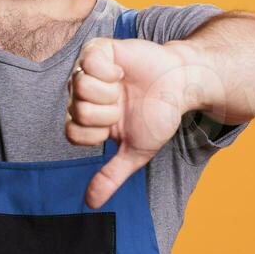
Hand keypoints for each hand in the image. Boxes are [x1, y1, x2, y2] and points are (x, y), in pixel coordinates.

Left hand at [66, 37, 204, 207]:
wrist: (181, 85)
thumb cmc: (158, 115)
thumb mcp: (136, 152)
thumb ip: (111, 176)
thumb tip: (91, 203)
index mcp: (87, 119)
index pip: (73, 134)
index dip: (98, 133)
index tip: (117, 125)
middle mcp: (82, 95)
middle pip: (77, 111)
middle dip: (108, 113)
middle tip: (123, 104)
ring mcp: (87, 71)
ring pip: (79, 87)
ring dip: (109, 92)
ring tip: (123, 87)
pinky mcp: (98, 50)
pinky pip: (88, 62)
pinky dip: (109, 70)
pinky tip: (121, 71)